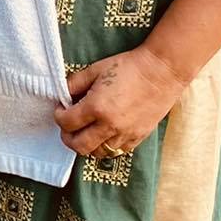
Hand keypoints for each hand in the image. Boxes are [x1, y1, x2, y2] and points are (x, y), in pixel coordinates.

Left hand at [53, 45, 192, 157]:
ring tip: (86, 131)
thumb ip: (73, 84)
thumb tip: (62, 96)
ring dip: (87, 144)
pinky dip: (105, 146)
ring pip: (97, 153)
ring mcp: (126, 134)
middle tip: (68, 126)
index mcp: (96, 108)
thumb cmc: (128, 67)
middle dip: (68, 137)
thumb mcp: (94, 70)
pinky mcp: (138, 138)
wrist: (161, 72)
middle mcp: (110, 126)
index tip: (62, 109)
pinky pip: (116, 152)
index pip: (66, 123)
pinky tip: (103, 134)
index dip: (59, 116)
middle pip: (79, 146)